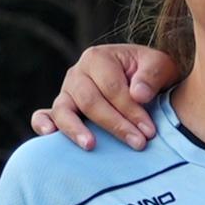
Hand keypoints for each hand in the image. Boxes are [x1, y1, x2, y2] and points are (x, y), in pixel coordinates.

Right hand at [35, 41, 174, 149]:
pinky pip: (44, 115)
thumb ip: (152, 76)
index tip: (149, 131)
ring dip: (76, 129)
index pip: (111, 87)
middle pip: (90, 101)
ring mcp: (66, 92)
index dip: (130, 110)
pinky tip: (50, 134)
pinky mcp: (62, 108)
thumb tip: (138, 95)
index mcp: (98, 58)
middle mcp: (78, 73)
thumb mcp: (160, 65)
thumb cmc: (152, 72)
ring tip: (90, 146)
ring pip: (64, 110)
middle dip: (114, 124)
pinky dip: (43, 124)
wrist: (144, 78)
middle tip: (138, 143)